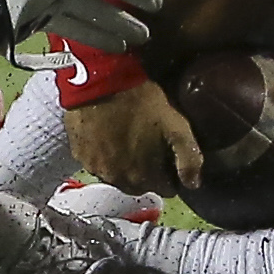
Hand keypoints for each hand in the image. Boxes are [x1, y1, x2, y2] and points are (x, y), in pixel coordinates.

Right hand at [64, 82, 204, 196]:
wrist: (101, 83)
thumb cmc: (142, 103)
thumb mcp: (176, 125)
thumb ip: (189, 157)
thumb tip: (193, 184)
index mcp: (144, 177)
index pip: (166, 190)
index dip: (171, 174)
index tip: (169, 156)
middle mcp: (118, 181)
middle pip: (141, 186)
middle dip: (148, 172)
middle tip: (149, 147)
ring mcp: (96, 169)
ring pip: (117, 177)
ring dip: (125, 166)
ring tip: (128, 141)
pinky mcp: (79, 156)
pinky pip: (96, 164)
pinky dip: (104, 156)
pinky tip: (108, 137)